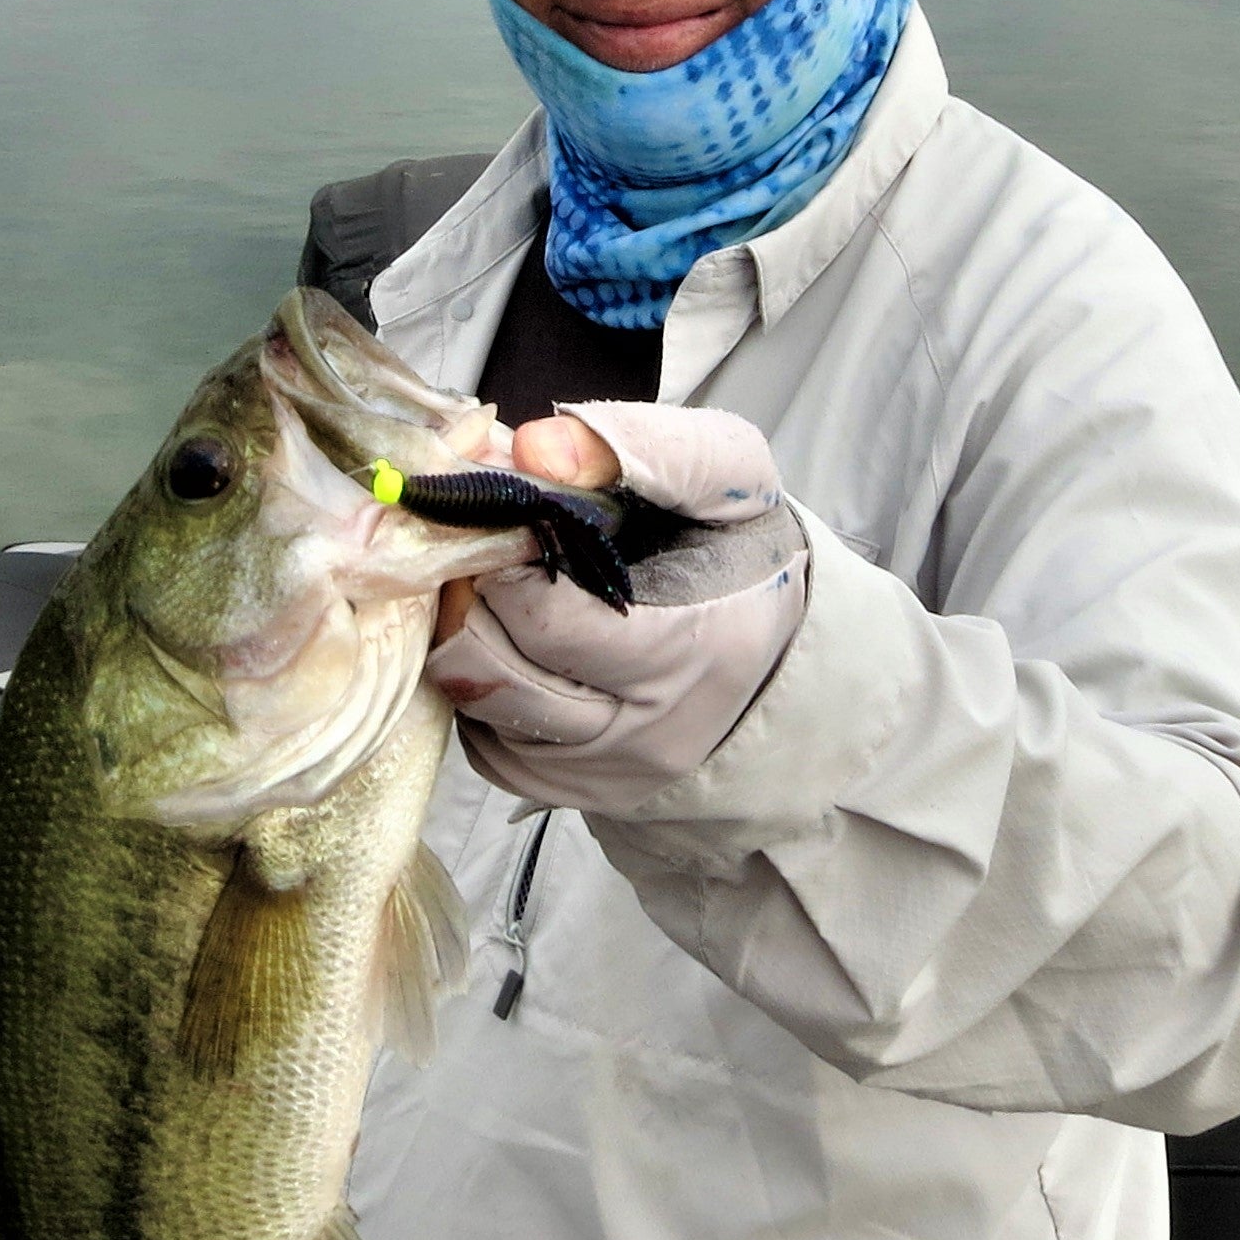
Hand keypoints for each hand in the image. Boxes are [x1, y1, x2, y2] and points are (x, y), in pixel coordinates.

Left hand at [426, 403, 807, 813]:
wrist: (774, 648)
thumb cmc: (740, 550)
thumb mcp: (726, 471)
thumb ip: (641, 445)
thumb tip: (532, 452)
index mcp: (694, 647)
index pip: (544, 618)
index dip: (504, 555)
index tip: (513, 516)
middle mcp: (650, 731)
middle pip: (491, 668)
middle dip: (468, 595)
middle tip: (486, 550)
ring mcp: (607, 772)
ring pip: (476, 707)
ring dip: (464, 637)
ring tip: (497, 591)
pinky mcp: (572, 793)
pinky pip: (481, 741)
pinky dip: (480, 688)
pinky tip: (515, 645)